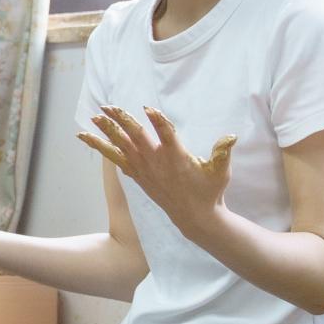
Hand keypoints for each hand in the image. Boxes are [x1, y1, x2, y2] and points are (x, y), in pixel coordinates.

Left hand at [77, 105, 235, 238]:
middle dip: (121, 120)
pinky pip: (117, 160)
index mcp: (177, 157)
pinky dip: (104, 149)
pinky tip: (92, 139)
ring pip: (121, 147)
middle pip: (136, 137)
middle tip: (107, 106)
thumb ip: (223, 152)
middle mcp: (157, 163)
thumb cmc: (210, 191)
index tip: (148, 108)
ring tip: (93, 119)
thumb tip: (231, 136)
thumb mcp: (221, 172)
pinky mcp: (139, 177)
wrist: (195, 217)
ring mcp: (145, 170)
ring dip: (106, 132)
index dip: (158, 121)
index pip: (166, 135)